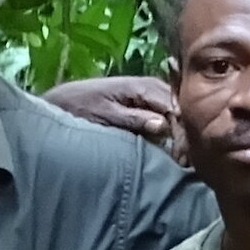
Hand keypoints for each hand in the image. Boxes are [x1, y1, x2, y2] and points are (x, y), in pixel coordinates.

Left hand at [44, 73, 181, 156]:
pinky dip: (170, 134)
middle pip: (181, 111)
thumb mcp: (105, 115)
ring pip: (177, 115)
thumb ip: (133, 119)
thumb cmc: (82, 106)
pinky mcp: (149, 104)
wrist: (66, 99)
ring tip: (178, 160)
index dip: (182, 133)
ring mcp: (153, 94)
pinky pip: (167, 117)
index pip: (175, 108)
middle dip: (183, 137)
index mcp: (144, 86)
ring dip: (178, 136)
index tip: (180, 158)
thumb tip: (163, 126)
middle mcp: (153, 86)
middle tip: (181, 163)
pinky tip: (170, 151)